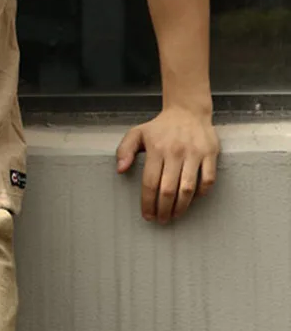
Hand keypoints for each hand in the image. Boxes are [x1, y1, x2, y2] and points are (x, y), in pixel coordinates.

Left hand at [116, 106, 219, 224]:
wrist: (187, 110)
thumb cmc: (160, 127)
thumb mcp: (137, 133)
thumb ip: (125, 150)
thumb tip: (120, 170)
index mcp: (156, 148)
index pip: (150, 182)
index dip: (148, 202)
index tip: (147, 215)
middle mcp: (175, 152)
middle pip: (168, 189)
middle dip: (163, 209)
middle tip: (161, 220)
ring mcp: (194, 153)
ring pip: (188, 188)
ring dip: (181, 207)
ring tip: (175, 215)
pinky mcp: (210, 154)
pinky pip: (208, 180)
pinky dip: (201, 194)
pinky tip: (192, 199)